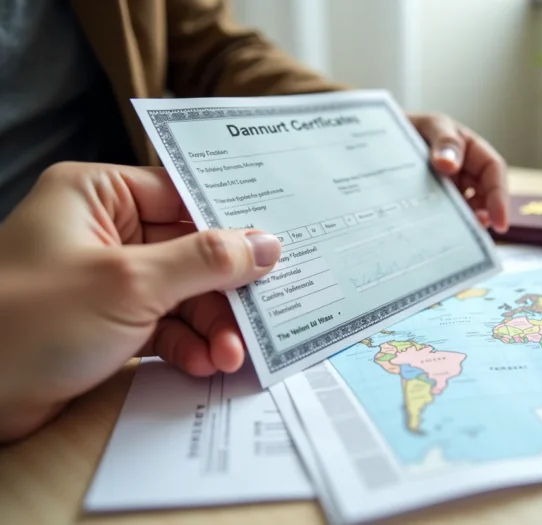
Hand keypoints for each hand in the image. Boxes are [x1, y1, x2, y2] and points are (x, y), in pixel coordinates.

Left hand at [0, 162, 280, 441]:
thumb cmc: (32, 320)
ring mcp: (108, 280)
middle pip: (191, 251)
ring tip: (231, 356)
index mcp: (99, 195)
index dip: (233, 223)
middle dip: (224, 292)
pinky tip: (206, 364)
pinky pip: (166, 325)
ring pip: (183, 293)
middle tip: (258, 319)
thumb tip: (268, 244)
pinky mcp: (109, 323)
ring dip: (212, 326)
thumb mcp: (131, 283)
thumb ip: (206, 260)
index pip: (184, 196)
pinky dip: (188, 344)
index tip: (276, 248)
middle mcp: (106, 231)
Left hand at [409, 113, 509, 231]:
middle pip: (483, 197)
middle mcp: (464, 172)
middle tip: (474, 232)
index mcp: (471, 150)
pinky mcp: (431, 202)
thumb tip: (449, 165)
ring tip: (454, 234)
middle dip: (483, 216)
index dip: (499, 197)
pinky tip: (435, 232)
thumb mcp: (429, 125)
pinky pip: (443, 216)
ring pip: (464, 210)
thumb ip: (443, 141)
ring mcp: (448, 189)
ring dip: (464, 223)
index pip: (493, 171)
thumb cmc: (409, 124)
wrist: (378, 137)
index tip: (499, 221)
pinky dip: (444, 226)